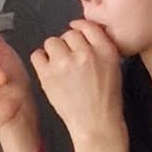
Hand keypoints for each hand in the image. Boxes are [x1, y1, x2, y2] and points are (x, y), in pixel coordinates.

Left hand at [29, 15, 127, 151]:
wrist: (96, 125)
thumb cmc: (105, 100)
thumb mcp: (113, 67)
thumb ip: (100, 47)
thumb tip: (82, 32)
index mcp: (105, 50)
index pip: (88, 26)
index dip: (80, 29)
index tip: (76, 32)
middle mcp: (85, 53)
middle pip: (69, 33)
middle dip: (68, 45)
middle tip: (71, 60)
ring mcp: (65, 63)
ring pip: (52, 42)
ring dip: (54, 52)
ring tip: (60, 67)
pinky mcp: (48, 74)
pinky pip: (37, 55)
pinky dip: (41, 61)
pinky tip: (49, 71)